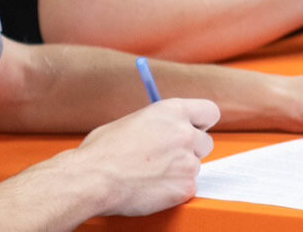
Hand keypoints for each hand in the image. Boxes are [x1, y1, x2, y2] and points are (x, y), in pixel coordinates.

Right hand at [54, 98, 218, 215]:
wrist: (92, 179)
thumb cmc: (102, 152)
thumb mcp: (133, 121)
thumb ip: (158, 124)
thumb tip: (165, 128)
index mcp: (172, 111)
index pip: (210, 111)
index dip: (201, 122)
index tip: (195, 129)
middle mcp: (185, 133)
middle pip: (205, 142)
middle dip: (190, 150)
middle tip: (167, 157)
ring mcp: (187, 162)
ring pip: (195, 167)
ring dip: (179, 171)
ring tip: (150, 174)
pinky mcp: (185, 187)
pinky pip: (187, 188)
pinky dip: (173, 190)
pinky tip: (152, 187)